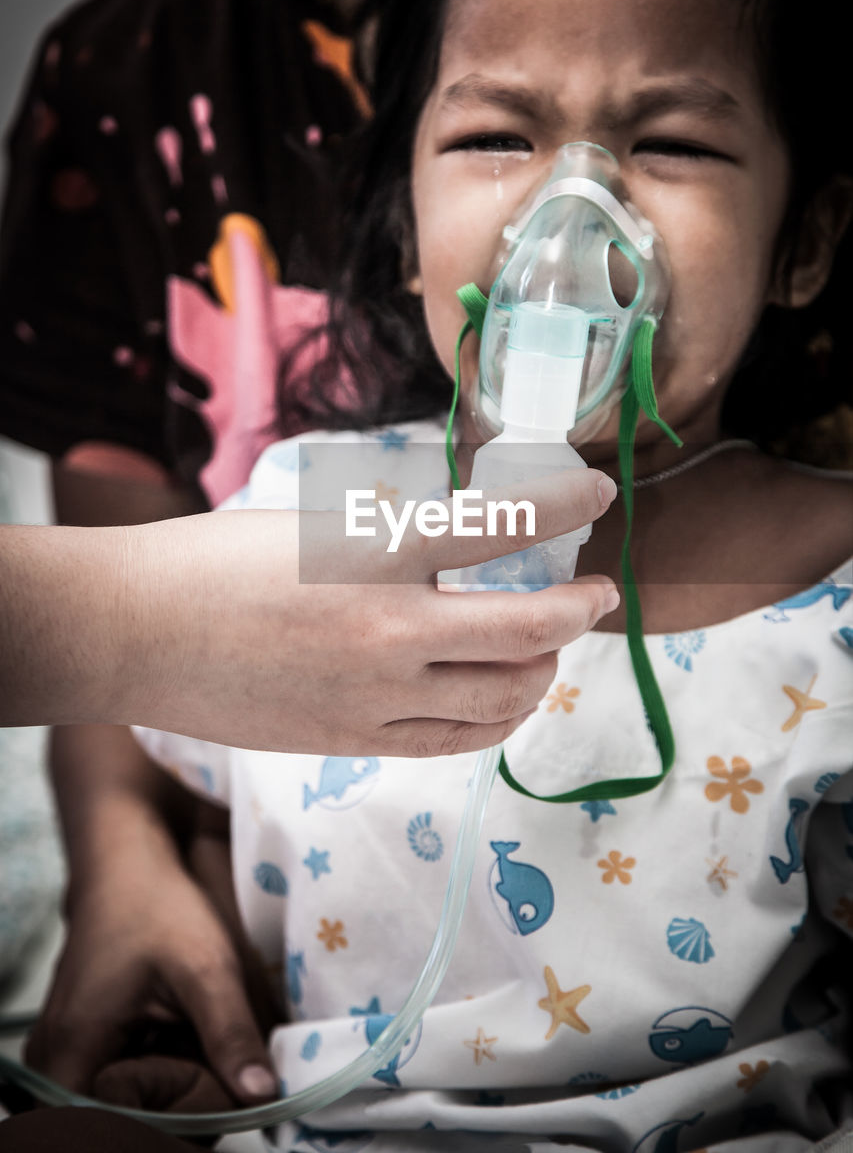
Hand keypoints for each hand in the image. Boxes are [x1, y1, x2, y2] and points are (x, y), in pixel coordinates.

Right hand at [25, 834, 278, 1107]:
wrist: (127, 861)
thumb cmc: (156, 903)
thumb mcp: (205, 967)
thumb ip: (232, 1033)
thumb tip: (264, 1095)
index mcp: (73, 1055)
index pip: (119, 1130)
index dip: (173, 1124)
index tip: (215, 1097)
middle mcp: (56, 1065)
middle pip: (120, 1121)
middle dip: (175, 1106)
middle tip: (218, 1069)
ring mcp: (65, 1056)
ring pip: (124, 1103)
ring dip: (169, 1088)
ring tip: (200, 1044)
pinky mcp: (82, 1044)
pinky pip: (119, 1081)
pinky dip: (158, 1069)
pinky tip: (184, 1038)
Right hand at [119, 467, 618, 752]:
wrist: (136, 633)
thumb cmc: (216, 560)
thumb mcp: (318, 522)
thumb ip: (399, 537)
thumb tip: (466, 541)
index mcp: (376, 555)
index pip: (504, 523)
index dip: (568, 504)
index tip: (601, 494)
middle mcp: (389, 634)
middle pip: (529, 632)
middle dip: (580, 611)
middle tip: (596, 595)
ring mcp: (374, 700)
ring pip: (503, 699)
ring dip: (543, 669)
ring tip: (547, 648)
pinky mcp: (353, 743)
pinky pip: (454, 741)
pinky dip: (495, 716)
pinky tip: (497, 695)